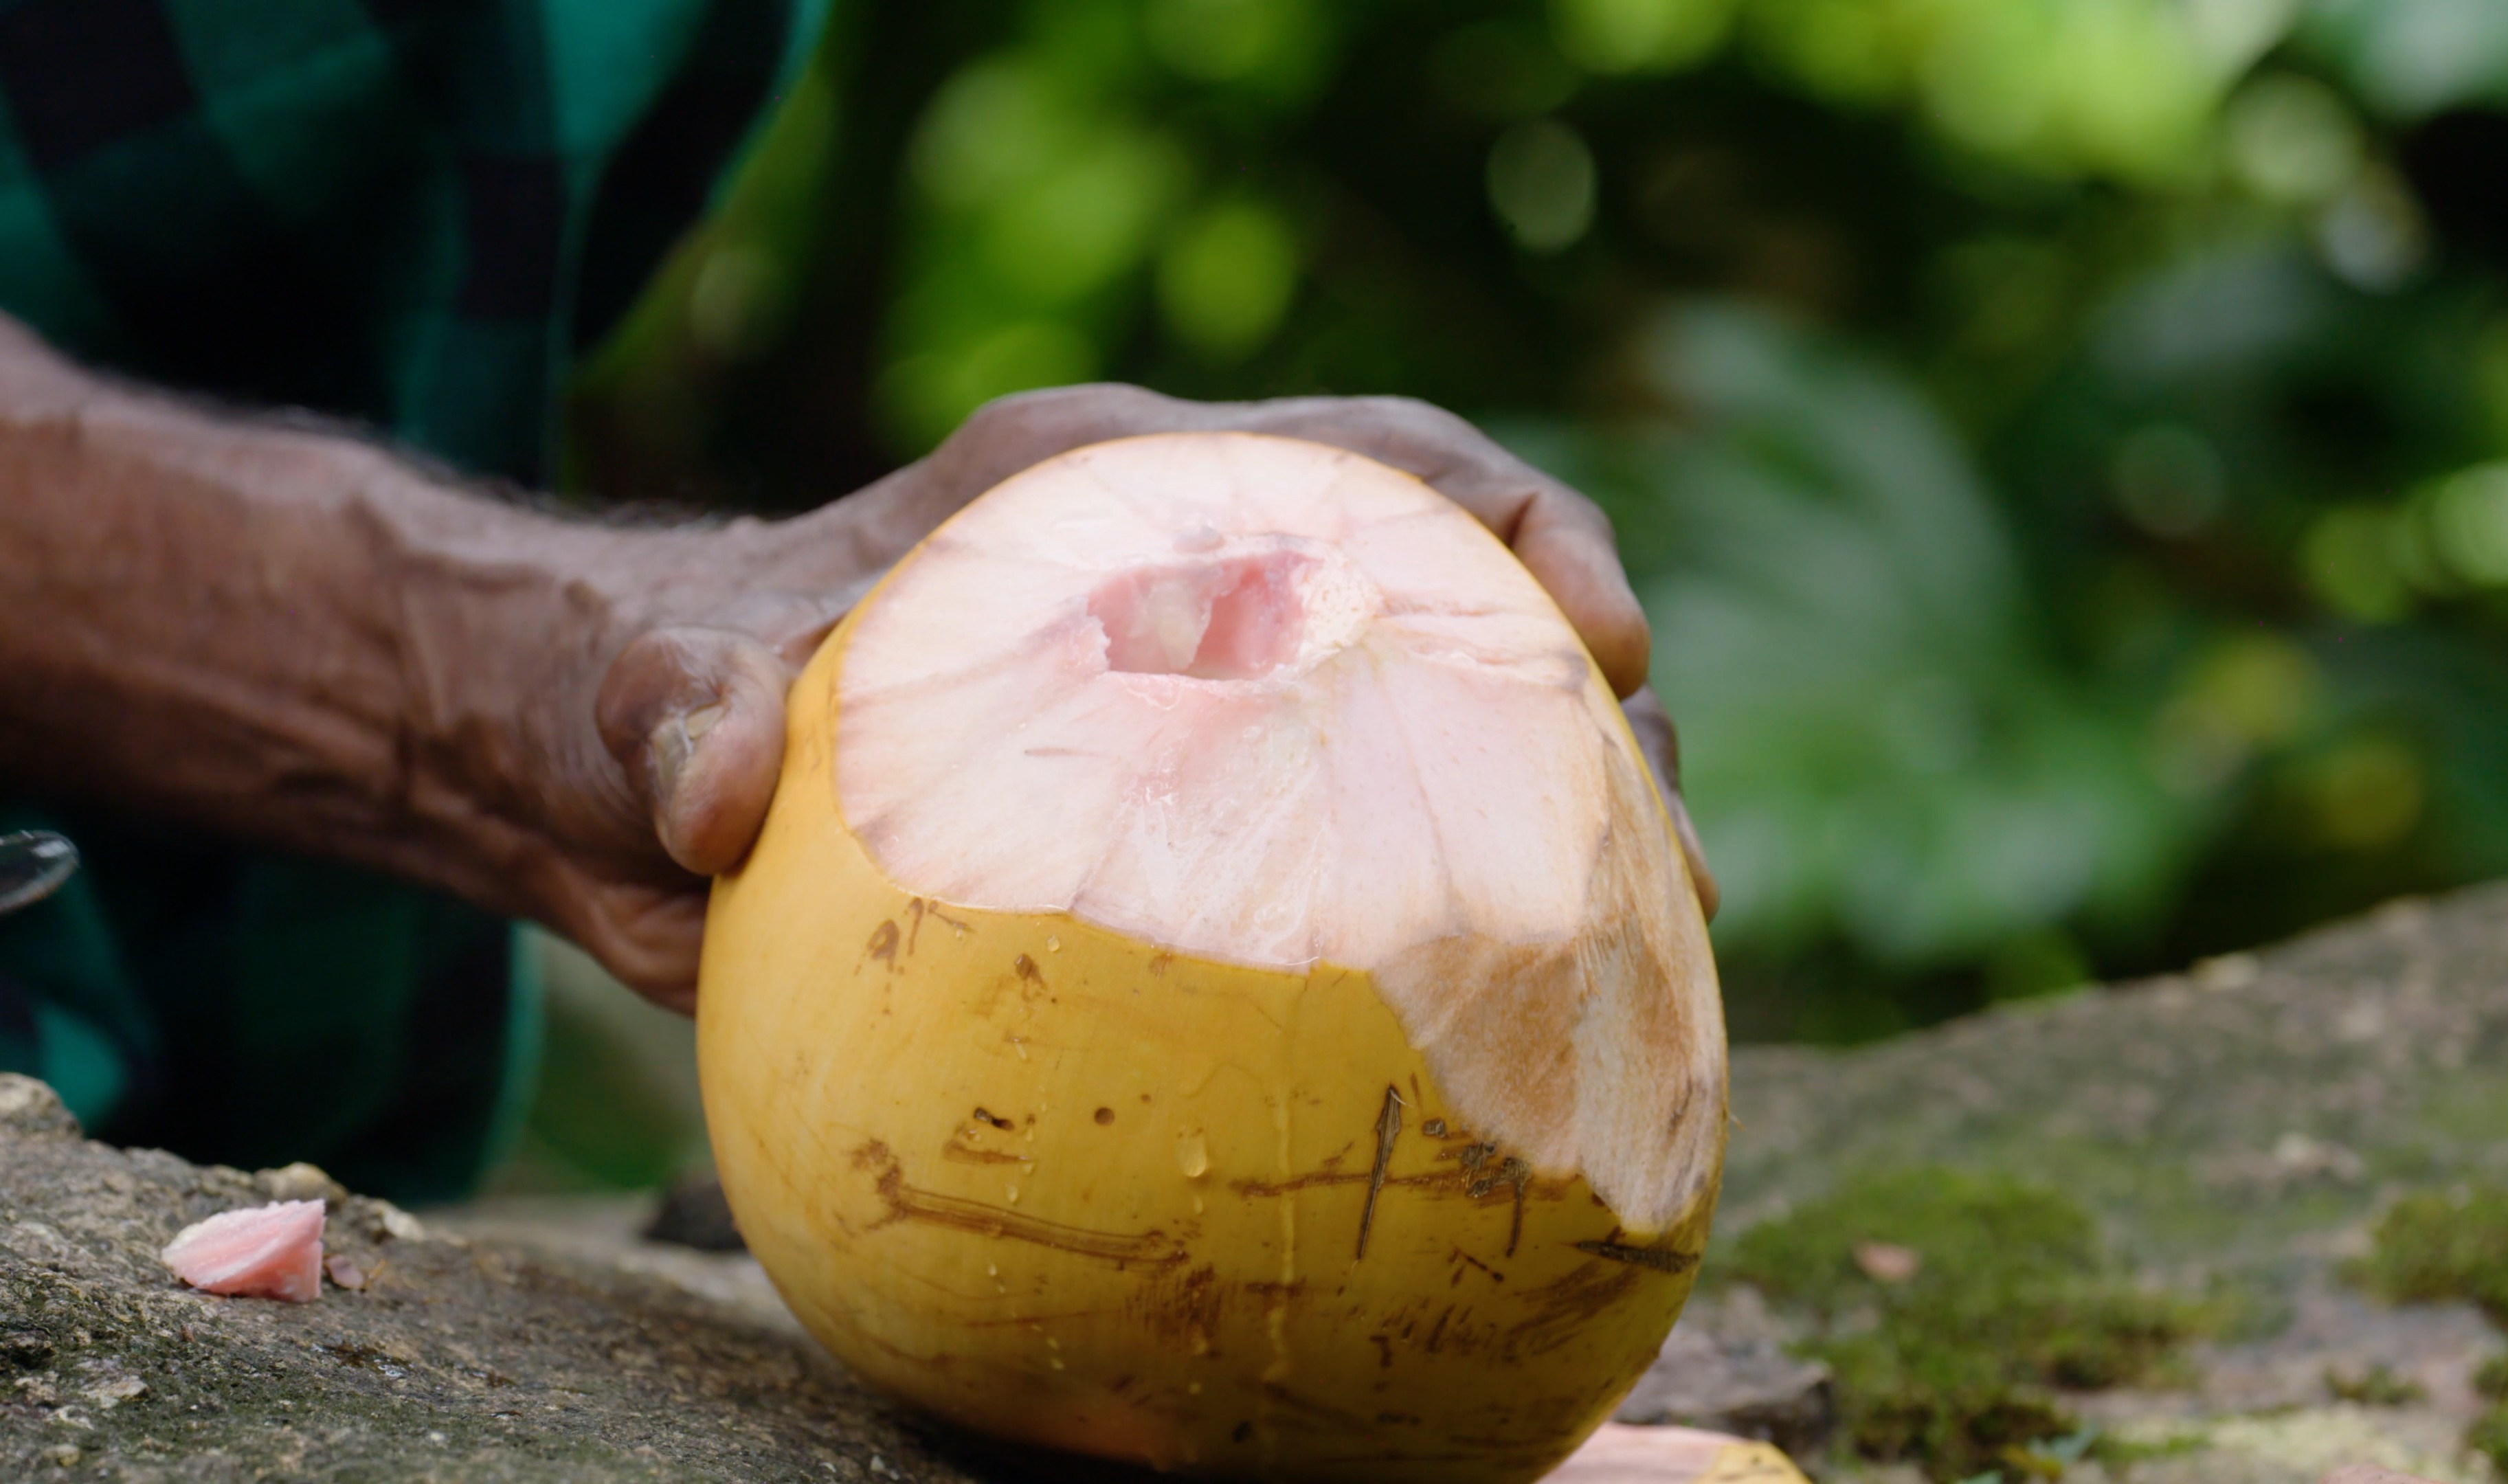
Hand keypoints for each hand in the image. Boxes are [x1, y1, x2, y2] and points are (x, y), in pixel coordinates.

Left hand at [552, 386, 1716, 1008]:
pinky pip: (1341, 880)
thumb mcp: (637, 685)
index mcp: (1099, 493)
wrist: (610, 764)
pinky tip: (1498, 1056)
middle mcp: (1186, 588)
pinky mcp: (1175, 845)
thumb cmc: (636, 685)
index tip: (1596, 633)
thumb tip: (718, 798)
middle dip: (1593, 699)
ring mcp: (1197, 720)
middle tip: (1666, 843)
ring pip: (1434, 744)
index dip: (1509, 525)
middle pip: (1457, 601)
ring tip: (1646, 958)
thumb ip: (674, 712)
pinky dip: (1434, 945)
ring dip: (1558, 831)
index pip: (1365, 461)